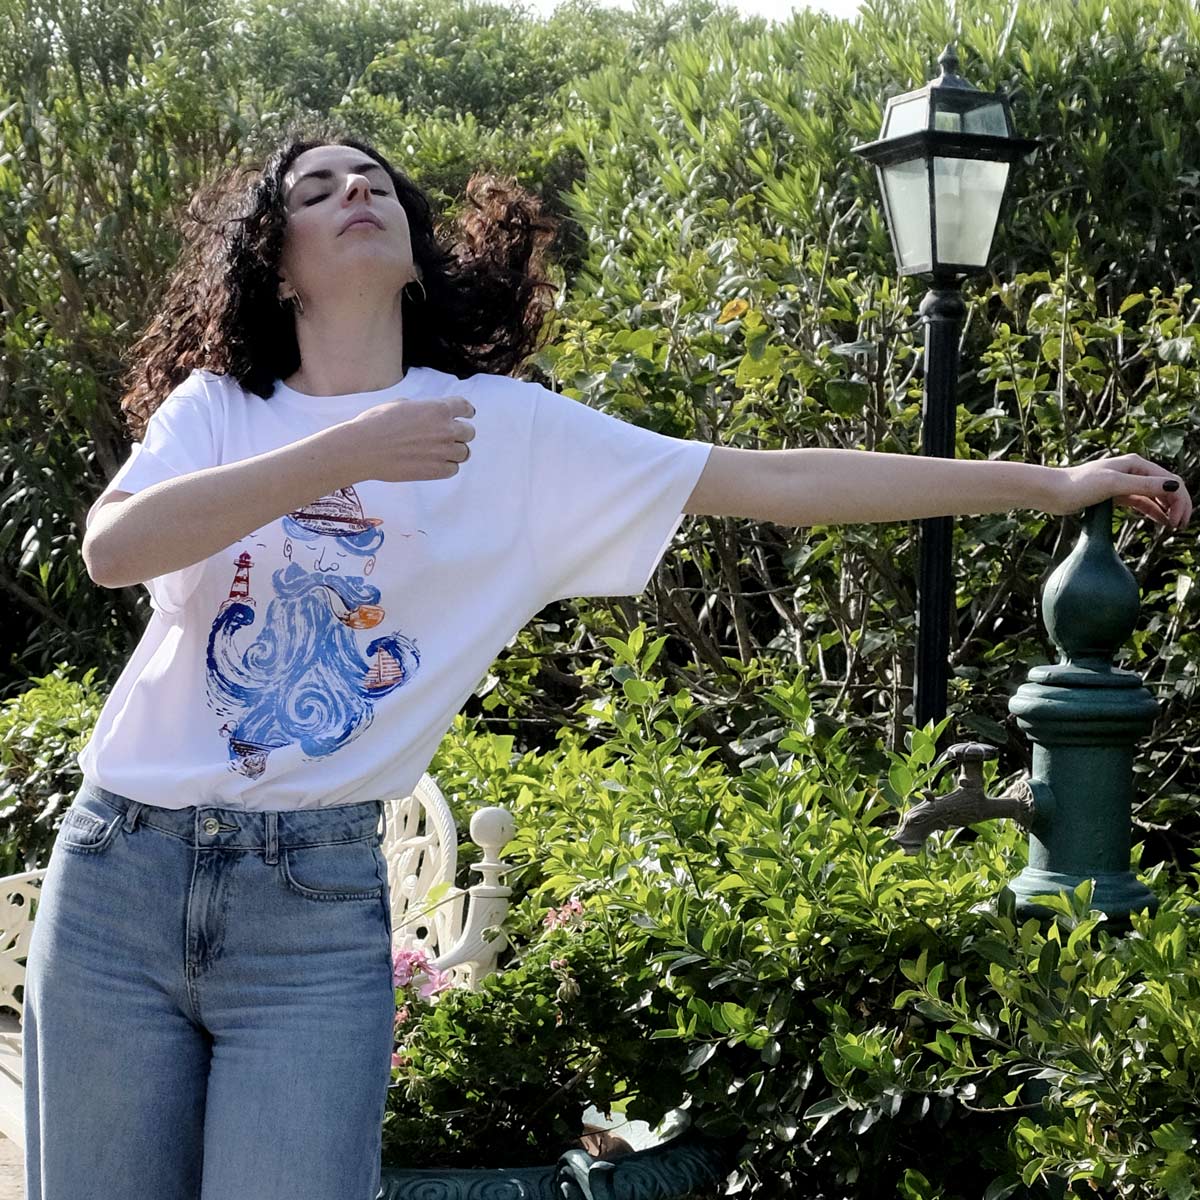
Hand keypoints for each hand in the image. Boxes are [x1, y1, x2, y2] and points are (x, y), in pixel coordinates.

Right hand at [341, 395, 475, 481]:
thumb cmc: (376, 423)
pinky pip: (453, 469)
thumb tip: (426, 413)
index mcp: (438, 408)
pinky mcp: (436, 470)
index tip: (468, 415)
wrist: (364, 448)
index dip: (467, 411)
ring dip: (455, 452)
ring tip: (442, 453)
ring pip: (464, 453)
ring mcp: (443, 451)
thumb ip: (422, 409)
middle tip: (450, 437)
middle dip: (460, 434)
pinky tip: (435, 464)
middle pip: (469, 432)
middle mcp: (446, 429)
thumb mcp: (401, 404)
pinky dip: (447, 467)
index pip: (465, 407)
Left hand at [1052, 454, 1191, 528]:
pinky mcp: (1115, 495)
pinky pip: (1141, 503)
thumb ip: (1144, 486)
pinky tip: (1160, 522)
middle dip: (1177, 505)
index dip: (1180, 501)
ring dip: (1166, 509)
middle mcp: (1134, 471)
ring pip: (1154, 497)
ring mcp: (1125, 483)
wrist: (1052, 492)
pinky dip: (1152, 511)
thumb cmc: (1079, 485)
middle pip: (1166, 488)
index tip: (1179, 521)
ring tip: (1172, 527)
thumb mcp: (1114, 484)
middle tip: (1179, 527)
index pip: (1171, 481)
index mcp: (1137, 464)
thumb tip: (1173, 487)